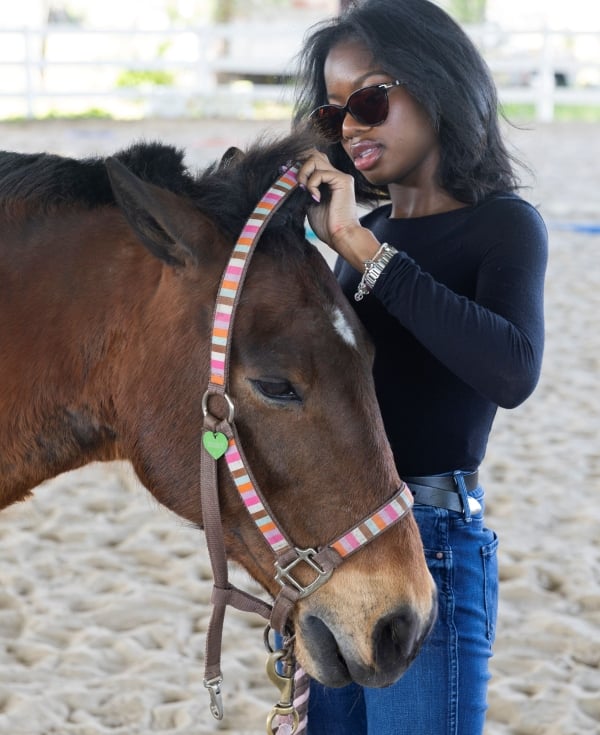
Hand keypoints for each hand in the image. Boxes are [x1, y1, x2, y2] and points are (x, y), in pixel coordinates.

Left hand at [298, 150, 381, 269]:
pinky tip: (315, 198)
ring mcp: (340, 176)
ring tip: (302, 188)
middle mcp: (335, 175)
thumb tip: (288, 180)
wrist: (341, 237)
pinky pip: (320, 172)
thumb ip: (304, 191)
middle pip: (313, 154)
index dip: (297, 164)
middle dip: (299, 165)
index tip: (283, 173)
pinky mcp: (343, 180)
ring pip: (315, 158)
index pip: (311, 161)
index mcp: (328, 181)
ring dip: (303, 172)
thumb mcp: (309, 205)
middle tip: (293, 181)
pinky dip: (312, 184)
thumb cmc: (327, 226)